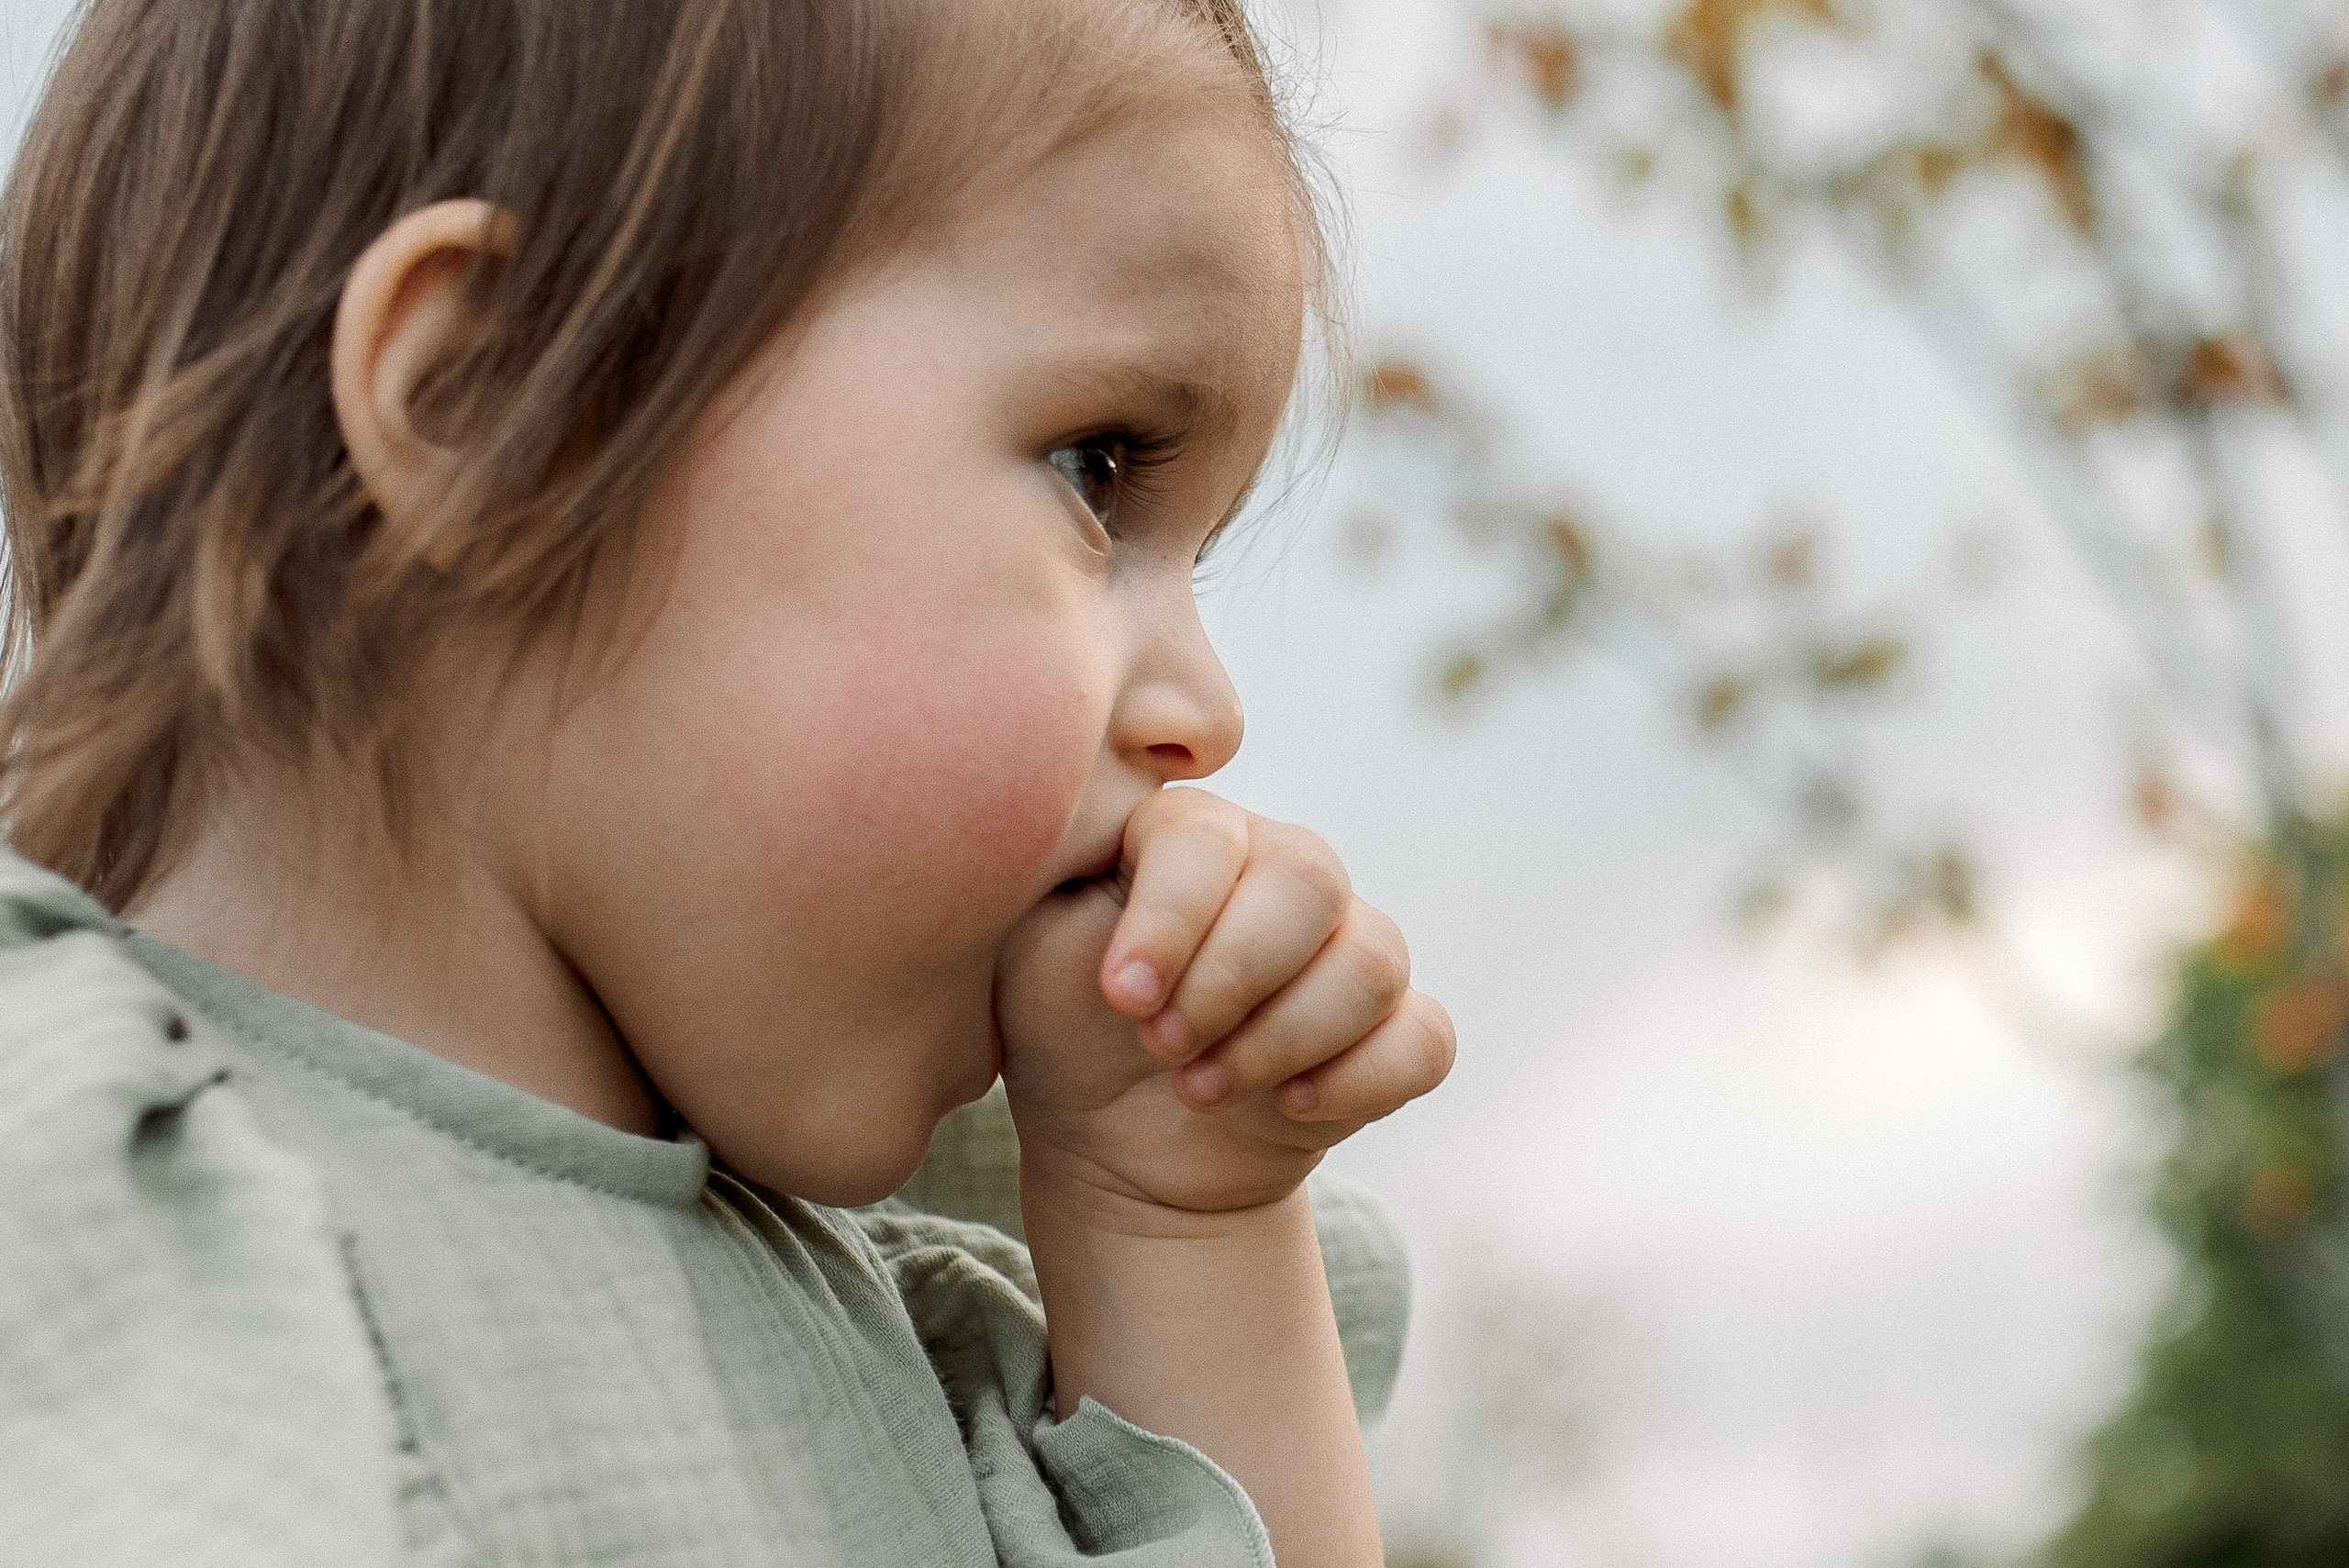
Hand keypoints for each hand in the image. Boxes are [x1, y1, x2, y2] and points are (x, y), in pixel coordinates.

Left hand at [995, 787, 1453, 1217]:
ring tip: (1199, 1090)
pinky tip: (1288, 1106)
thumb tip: (1104, 864)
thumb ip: (1056, 887)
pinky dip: (1359, 1078)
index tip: (1123, 998)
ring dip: (1280, 1039)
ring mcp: (1348, 947)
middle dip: (1232, 978)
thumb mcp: (1033, 954)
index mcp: (1191, 834)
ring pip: (1369, 961)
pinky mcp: (1390, 1030)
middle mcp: (1283, 869)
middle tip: (1162, 1046)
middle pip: (1308, 879)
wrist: (1114, 1139)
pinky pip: (1422, 1038)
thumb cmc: (1065, 1026)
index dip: (1173, 918)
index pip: (1207, 835)